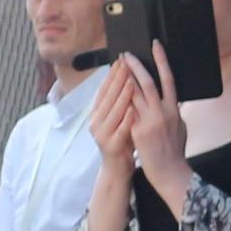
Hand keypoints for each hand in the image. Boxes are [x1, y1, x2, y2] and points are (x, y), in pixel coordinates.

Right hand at [86, 56, 146, 173]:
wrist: (117, 170)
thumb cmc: (122, 142)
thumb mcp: (120, 119)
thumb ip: (122, 102)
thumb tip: (129, 79)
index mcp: (98, 113)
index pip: (105, 89)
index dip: (113, 74)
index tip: (122, 60)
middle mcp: (96, 122)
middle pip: (107, 97)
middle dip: (118, 78)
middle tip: (127, 63)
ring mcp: (102, 134)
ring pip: (113, 111)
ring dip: (122, 95)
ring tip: (132, 80)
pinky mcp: (111, 146)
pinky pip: (120, 130)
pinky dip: (127, 118)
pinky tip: (134, 109)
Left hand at [124, 46, 190, 200]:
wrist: (169, 172)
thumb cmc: (174, 151)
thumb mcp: (179, 127)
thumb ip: (173, 111)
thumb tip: (171, 99)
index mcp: (174, 110)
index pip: (169, 79)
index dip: (162, 60)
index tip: (155, 46)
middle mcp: (162, 113)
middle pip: (148, 82)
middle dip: (136, 66)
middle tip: (126, 54)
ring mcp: (149, 122)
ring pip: (134, 94)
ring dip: (124, 79)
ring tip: (117, 68)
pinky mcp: (138, 131)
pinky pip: (127, 110)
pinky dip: (120, 99)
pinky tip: (113, 90)